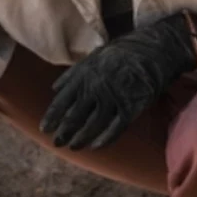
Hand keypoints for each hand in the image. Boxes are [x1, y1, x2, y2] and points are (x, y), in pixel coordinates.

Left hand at [40, 12, 196, 150]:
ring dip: (80, 139)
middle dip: (63, 132)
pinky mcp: (131, 107)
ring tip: (73, 146)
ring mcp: (113, 99)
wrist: (152, 50)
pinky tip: (95, 147)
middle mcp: (96, 89)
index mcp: (83, 76)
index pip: (61, 102)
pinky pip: (115, 129)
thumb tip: (54, 88)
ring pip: (92, 126)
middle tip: (57, 143)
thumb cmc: (120, 54)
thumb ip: (72, 74)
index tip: (44, 129)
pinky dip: (104, 140)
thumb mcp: (92, 57)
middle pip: (74, 117)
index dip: (52, 118)